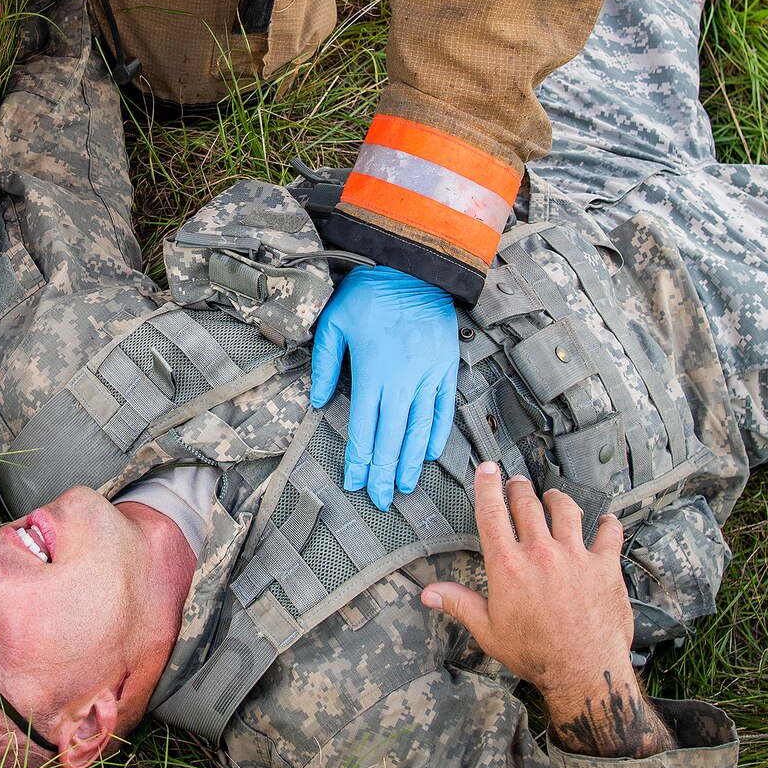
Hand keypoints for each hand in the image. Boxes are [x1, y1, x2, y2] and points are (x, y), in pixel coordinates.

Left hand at [308, 264, 458, 507]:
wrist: (414, 268)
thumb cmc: (369, 293)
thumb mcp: (334, 322)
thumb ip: (325, 364)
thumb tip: (321, 401)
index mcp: (373, 371)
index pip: (365, 428)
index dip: (360, 460)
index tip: (355, 483)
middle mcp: (403, 380)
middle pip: (392, 437)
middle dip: (385, 472)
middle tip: (380, 499)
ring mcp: (429, 376)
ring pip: (419, 429)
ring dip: (411, 461)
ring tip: (404, 485)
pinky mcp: (446, 368)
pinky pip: (443, 409)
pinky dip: (437, 434)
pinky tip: (428, 453)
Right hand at [421, 464, 673, 758]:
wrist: (583, 672)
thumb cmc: (535, 654)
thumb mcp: (488, 631)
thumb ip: (459, 604)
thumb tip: (428, 592)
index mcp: (508, 566)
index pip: (492, 513)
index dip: (487, 486)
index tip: (488, 469)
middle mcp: (540, 553)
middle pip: (527, 504)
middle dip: (520, 488)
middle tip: (517, 482)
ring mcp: (575, 556)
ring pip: (566, 509)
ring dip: (558, 498)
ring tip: (554, 496)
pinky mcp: (604, 566)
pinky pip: (609, 533)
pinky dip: (607, 524)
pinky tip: (604, 521)